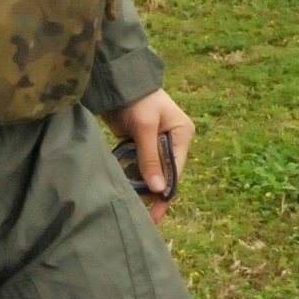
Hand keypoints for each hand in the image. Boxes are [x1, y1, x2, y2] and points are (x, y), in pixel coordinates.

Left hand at [104, 89, 194, 223]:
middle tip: (142, 216)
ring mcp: (155, 144)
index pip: (176, 170)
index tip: (156, 212)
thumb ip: (150, 158)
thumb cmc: (137, 99)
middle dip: (153, 193)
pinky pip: (138, 166)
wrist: (116, 82)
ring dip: (141, 186)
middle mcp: (172, 141)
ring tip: (131, 206)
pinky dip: (132, 176)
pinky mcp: (140, 144)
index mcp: (182, 135)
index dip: (166, 192)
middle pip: (164, 174)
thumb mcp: (145, 127)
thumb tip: (159, 189)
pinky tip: (125, 191)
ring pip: (150, 172)